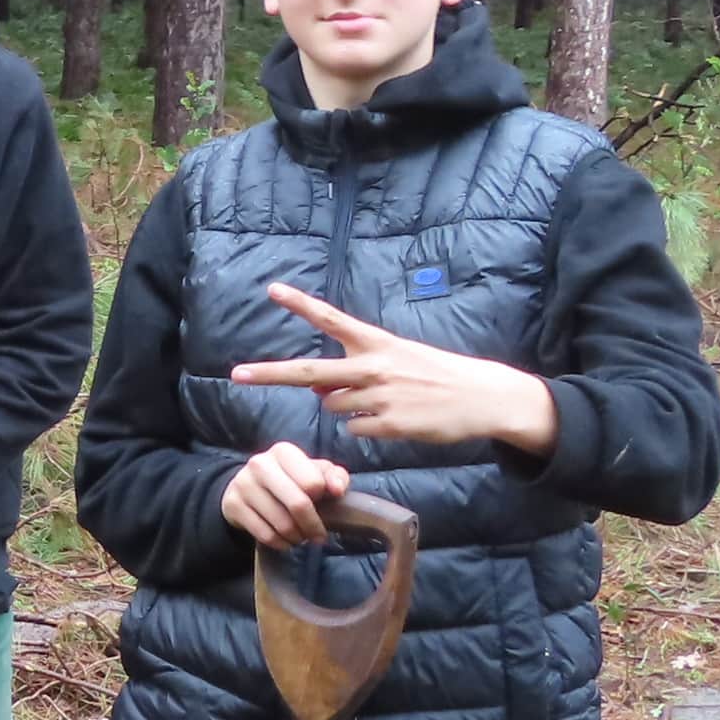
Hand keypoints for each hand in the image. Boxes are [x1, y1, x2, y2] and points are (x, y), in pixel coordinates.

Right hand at [220, 440, 351, 550]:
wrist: (246, 486)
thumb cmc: (290, 479)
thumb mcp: (314, 471)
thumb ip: (334, 476)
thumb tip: (337, 490)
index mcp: (283, 451)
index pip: (314, 482)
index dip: (323, 499)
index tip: (322, 504)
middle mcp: (260, 464)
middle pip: (298, 504)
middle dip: (313, 526)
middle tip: (319, 536)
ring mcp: (243, 484)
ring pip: (281, 523)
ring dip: (297, 537)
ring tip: (301, 537)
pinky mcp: (233, 504)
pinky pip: (265, 535)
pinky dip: (280, 543)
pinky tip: (285, 540)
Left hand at [230, 283, 560, 452]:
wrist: (482, 397)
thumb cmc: (434, 375)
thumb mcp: (397, 359)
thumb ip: (356, 371)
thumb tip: (320, 393)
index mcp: (377, 343)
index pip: (332, 319)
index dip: (301, 304)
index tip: (272, 289)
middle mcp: (373, 367)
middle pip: (311, 373)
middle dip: (271, 374)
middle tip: (238, 374)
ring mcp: (380, 397)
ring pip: (334, 407)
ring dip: (345, 407)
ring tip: (385, 400)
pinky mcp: (389, 424)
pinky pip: (355, 429)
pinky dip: (365, 427)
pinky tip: (394, 419)